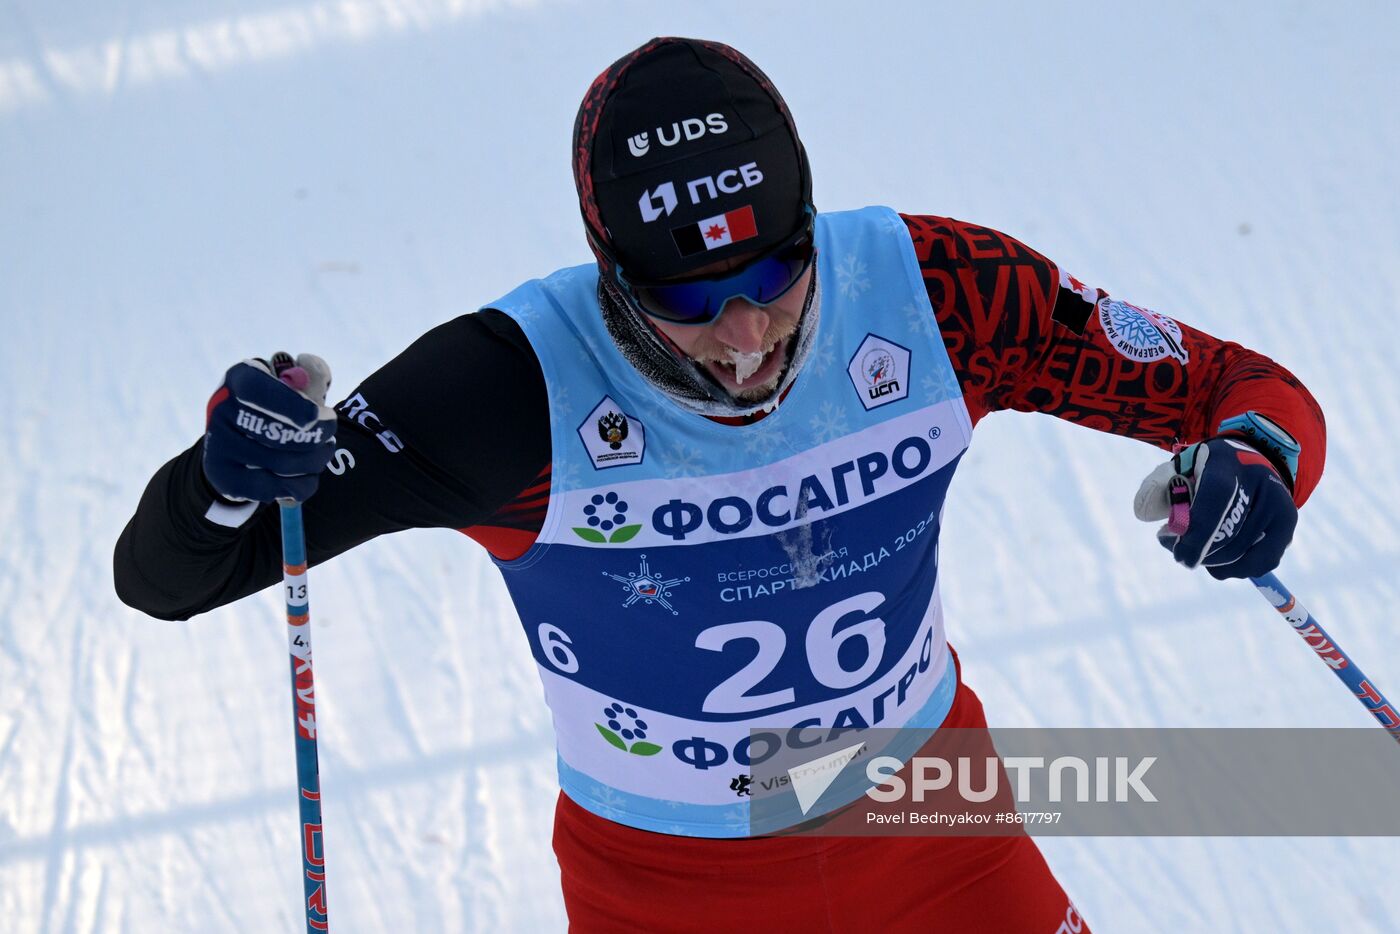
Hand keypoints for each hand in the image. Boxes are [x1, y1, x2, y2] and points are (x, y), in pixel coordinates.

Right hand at [203, 353, 336, 503]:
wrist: (238, 444)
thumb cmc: (278, 408)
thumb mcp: (294, 386)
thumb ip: (311, 375)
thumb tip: (309, 364)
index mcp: (241, 379)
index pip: (258, 390)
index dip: (290, 404)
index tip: (317, 415)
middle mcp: (222, 410)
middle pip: (274, 433)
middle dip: (315, 438)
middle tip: (330, 435)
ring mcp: (219, 446)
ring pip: (280, 464)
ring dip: (314, 461)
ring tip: (324, 452)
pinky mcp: (224, 477)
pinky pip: (273, 489)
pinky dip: (301, 484)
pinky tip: (307, 475)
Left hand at [1134, 436, 1296, 579]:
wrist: (1251, 457)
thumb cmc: (1206, 469)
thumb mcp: (1178, 468)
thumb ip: (1158, 489)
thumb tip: (1145, 515)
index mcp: (1227, 465)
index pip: (1216, 502)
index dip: (1197, 534)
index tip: (1180, 556)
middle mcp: (1260, 485)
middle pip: (1229, 536)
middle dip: (1199, 551)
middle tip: (1178, 549)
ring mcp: (1279, 506)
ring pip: (1242, 554)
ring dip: (1212, 561)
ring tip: (1196, 548)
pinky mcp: (1287, 525)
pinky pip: (1260, 563)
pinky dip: (1234, 568)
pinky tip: (1217, 558)